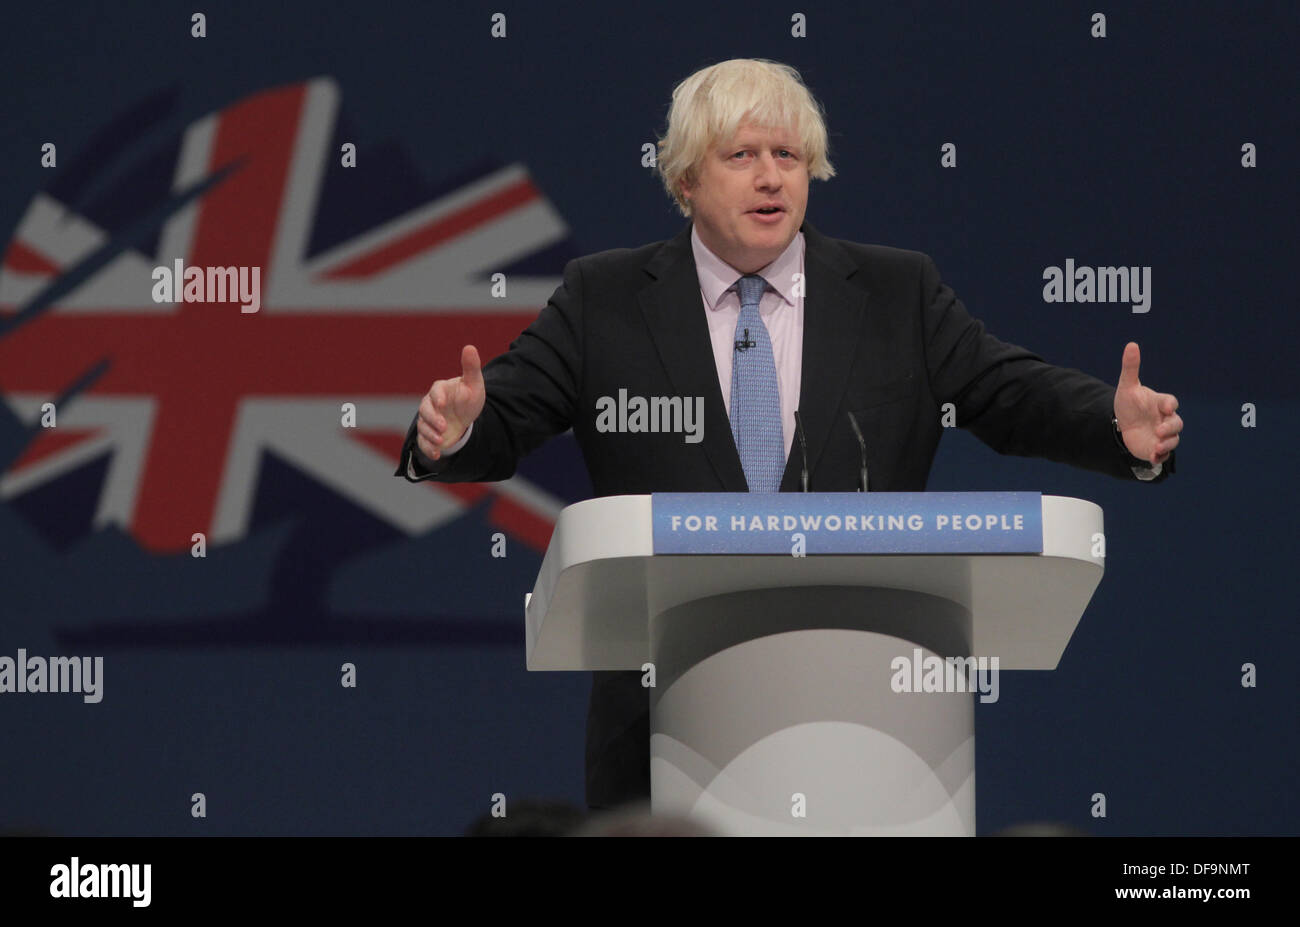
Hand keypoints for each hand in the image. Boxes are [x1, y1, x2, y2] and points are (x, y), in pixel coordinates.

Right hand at [417, 345, 484, 459]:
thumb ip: (471, 367)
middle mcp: (431, 404)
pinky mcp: (428, 435)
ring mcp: (428, 420)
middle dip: (433, 419)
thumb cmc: (468, 398)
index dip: (438, 397)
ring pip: (423, 427)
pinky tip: (437, 454)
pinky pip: (423, 441)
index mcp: (440, 389)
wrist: (465, 417)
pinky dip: (428, 448)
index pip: (436, 391)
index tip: (442, 404)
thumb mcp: (474, 384)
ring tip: (442, 441)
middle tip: (444, 427)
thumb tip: (470, 347)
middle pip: (425, 410)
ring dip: (430, 435)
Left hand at [1114, 342, 1181, 466]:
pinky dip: (1161, 457)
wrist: (1122, 423)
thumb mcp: (1127, 386)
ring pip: (1173, 441)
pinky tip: (1153, 458)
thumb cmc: (1129, 403)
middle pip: (1177, 424)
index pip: (1171, 402)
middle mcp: (1165, 419)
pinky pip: (1164, 455)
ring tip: (1156, 447)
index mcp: (1160, 403)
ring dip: (1167, 445)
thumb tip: (1131, 344)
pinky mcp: (1156, 448)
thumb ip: (1130, 367)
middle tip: (1158, 431)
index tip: (1165, 407)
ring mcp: (1162, 435)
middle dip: (1170, 428)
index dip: (1170, 405)